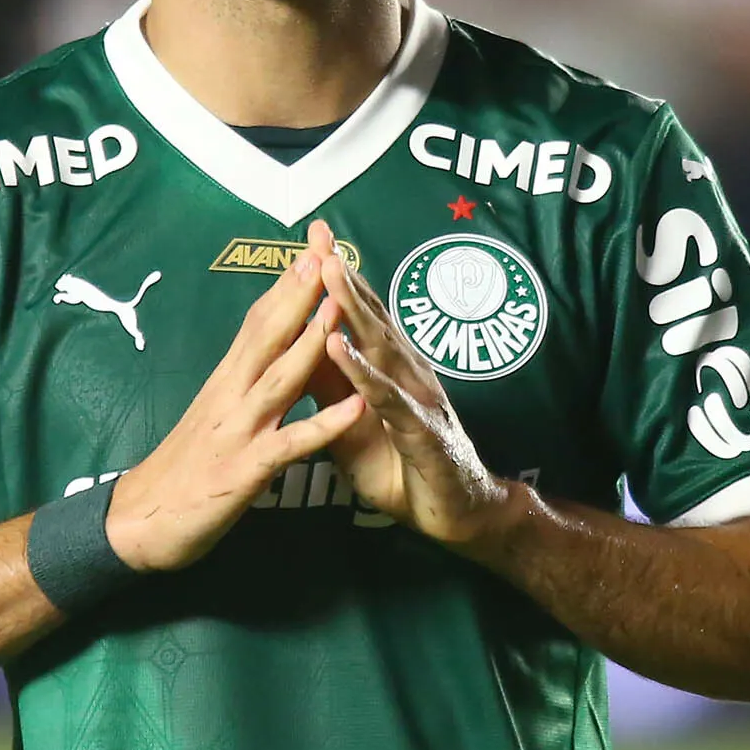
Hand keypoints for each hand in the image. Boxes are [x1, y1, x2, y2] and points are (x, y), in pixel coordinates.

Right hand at [104, 236, 368, 571]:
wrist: (136, 524)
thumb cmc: (181, 471)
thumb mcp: (212, 414)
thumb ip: (240, 382)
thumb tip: (268, 350)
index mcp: (225, 381)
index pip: (258, 322)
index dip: (286, 285)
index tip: (313, 249)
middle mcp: (230, 396)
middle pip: (268, 335)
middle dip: (299, 293)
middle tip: (327, 250)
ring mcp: (236, 431)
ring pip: (280, 379)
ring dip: (312, 344)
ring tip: (341, 310)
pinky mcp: (244, 471)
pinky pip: (290, 443)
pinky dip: (324, 425)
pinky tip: (356, 409)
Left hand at [309, 221, 518, 557]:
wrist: (455, 515)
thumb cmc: (402, 465)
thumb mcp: (352, 422)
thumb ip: (329, 388)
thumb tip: (293, 353)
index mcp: (390, 368)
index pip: (359, 313)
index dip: (335, 276)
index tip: (311, 236)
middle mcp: (407, 372)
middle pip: (371, 315)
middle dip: (344, 274)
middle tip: (319, 234)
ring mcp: (418, 399)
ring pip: (382, 347)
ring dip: (353, 309)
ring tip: (328, 272)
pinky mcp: (423, 434)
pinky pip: (388, 400)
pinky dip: (363, 373)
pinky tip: (340, 351)